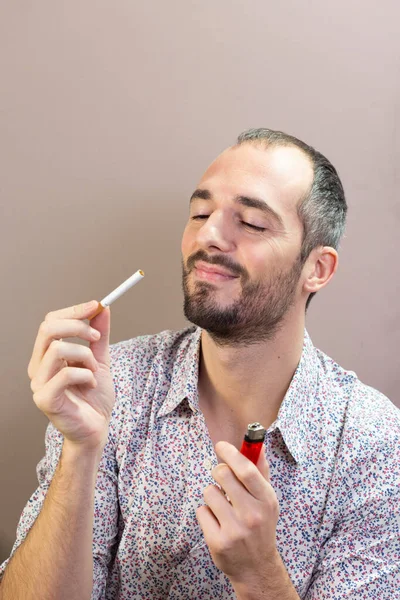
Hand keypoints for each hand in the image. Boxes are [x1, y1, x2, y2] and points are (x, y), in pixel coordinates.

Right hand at [28, 301, 114, 452]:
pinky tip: (91, 385)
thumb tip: (103, 308)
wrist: (97, 428)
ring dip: (85, 356)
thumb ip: (99, 335)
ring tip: (94, 371)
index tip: (97, 305)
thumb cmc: (94, 397)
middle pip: (48, 329)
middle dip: (77, 326)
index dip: (73, 310)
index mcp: (47, 355)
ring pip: (57, 349)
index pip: (51, 322)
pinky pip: (65, 374)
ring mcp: (38, 383)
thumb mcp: (100, 359)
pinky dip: (85, 375)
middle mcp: (38, 366)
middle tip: (97, 336)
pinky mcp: (44, 399)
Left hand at [196, 441, 279, 587]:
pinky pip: (202, 511)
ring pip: (209, 492)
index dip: (231, 453)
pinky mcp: (217, 542)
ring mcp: (234, 530)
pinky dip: (206, 513)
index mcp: (266, 501)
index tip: (221, 445)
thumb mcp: (267, 500)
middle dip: (218, 471)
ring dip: (212, 494)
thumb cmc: (261, 525)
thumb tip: (257, 445)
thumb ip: (261, 471)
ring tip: (223, 506)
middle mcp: (252, 515)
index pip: (247, 470)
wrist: (257, 568)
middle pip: (223, 474)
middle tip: (222, 478)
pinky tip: (217, 522)